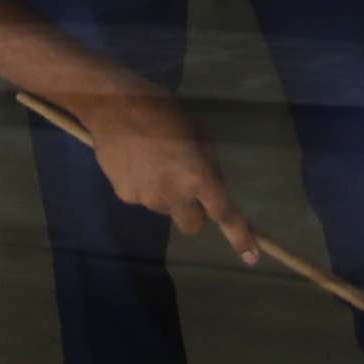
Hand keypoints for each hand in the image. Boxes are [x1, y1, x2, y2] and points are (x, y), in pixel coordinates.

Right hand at [62, 70, 256, 265]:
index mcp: (197, 175)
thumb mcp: (195, 130)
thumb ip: (206, 161)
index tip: (251, 258)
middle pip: (192, 225)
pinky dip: (143, 185)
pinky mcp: (125, 196)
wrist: (111, 105)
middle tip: (186, 186)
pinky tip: (134, 161)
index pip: (224, 214)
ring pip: (165, 208)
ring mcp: (147, 198)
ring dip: (166, 194)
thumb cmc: (160, 108)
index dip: (240, 237)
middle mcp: (174, 194)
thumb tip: (209, 181)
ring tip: (152, 162)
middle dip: (193, 211)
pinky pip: (142, 197)